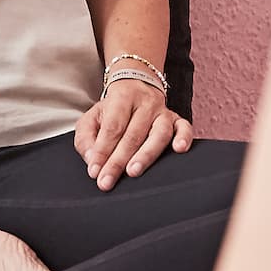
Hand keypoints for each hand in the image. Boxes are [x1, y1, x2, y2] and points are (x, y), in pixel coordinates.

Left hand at [75, 80, 191, 188]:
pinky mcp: (177, 120)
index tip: (95, 172)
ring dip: (146, 154)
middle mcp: (145, 104)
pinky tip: (179, 150)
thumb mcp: (91, 119)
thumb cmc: (112, 111)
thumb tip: (93, 160)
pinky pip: (185, 128)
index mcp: (122, 98)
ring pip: (159, 133)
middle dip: (118, 160)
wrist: (136, 89)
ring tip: (134, 171)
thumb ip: (86, 139)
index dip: (103, 151)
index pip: (112, 127)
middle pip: (133, 134)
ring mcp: (163, 112)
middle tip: (107, 181)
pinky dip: (184, 138)